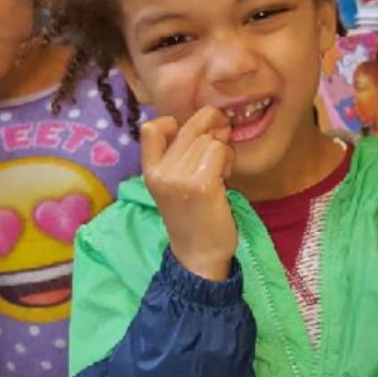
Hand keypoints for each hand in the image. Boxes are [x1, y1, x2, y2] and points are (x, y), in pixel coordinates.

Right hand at [141, 107, 236, 280]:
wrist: (198, 255)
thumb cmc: (192, 218)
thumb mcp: (174, 185)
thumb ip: (179, 156)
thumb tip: (208, 121)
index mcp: (149, 171)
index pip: (150, 129)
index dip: (173, 123)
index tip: (190, 135)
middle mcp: (160, 172)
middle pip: (189, 128)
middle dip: (211, 126)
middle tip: (223, 138)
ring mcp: (180, 178)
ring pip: (209, 139)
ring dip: (222, 149)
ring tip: (220, 171)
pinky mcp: (202, 185)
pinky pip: (220, 152)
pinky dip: (228, 160)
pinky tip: (224, 178)